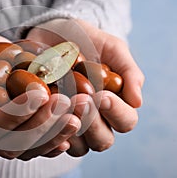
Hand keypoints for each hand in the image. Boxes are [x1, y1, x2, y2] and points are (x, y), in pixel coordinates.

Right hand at [0, 28, 80, 159]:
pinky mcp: (13, 132)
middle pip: (11, 143)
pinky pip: (35, 145)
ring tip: (76, 116)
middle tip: (66, 102)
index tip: (39, 92)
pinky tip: (72, 128)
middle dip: (41, 125)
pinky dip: (54, 139)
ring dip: (53, 134)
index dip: (15, 114)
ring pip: (27, 148)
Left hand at [26, 18, 144, 155]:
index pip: (126, 121)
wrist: (51, 35)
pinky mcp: (49, 124)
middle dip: (92, 122)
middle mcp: (94, 120)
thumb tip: (138, 102)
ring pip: (79, 147)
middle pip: (102, 140)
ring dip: (70, 128)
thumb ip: (128, 72)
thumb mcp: (111, 48)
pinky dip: (49, 135)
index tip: (102, 94)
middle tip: (80, 98)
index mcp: (115, 105)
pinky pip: (51, 143)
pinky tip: (45, 119)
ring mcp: (70, 125)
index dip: (116, 112)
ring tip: (60, 103)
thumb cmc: (85, 41)